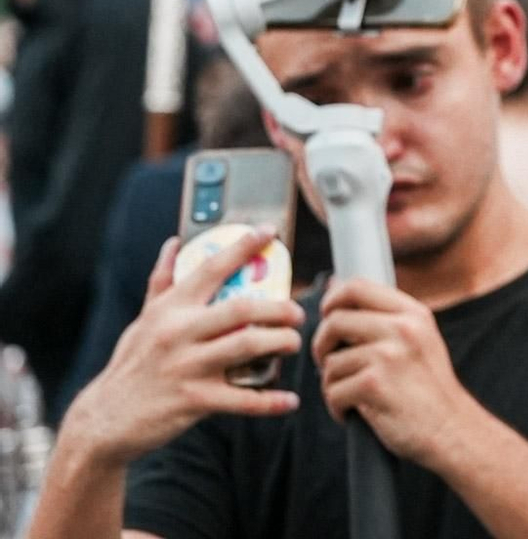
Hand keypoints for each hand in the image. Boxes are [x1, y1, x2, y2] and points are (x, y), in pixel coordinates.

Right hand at [64, 228, 304, 465]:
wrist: (105, 419)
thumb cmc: (133, 364)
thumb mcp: (144, 320)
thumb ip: (163, 283)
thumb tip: (174, 243)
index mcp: (170, 309)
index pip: (211, 268)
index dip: (243, 247)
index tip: (270, 231)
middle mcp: (178, 332)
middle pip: (242, 308)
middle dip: (280, 308)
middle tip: (298, 313)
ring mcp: (187, 366)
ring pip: (247, 345)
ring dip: (281, 343)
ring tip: (293, 343)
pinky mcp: (193, 400)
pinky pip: (242, 399)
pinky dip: (270, 401)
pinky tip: (289, 400)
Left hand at [312, 278, 478, 469]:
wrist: (452, 430)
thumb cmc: (429, 389)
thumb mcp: (420, 340)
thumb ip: (386, 319)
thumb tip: (335, 291)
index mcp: (414, 314)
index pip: (358, 287)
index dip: (333, 300)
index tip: (327, 318)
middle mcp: (403, 329)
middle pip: (335, 321)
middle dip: (322, 346)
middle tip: (330, 365)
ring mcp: (389, 356)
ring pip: (330, 362)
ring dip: (333, 384)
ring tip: (354, 397)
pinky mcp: (374, 385)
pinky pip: (332, 391)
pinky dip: (338, 407)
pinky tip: (355, 413)